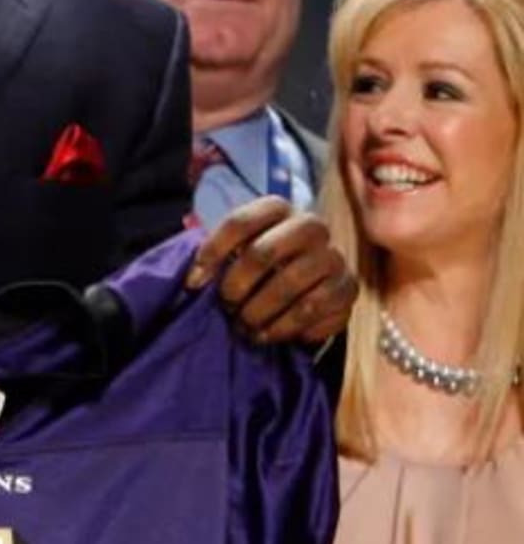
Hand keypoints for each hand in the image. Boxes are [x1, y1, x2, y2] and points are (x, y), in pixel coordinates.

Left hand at [186, 196, 354, 343]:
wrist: (311, 280)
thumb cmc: (262, 262)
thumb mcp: (237, 249)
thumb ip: (214, 256)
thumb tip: (194, 280)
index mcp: (279, 208)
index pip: (239, 222)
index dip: (212, 252)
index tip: (194, 282)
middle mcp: (312, 226)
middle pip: (264, 252)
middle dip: (237, 286)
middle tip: (227, 307)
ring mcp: (334, 257)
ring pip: (290, 287)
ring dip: (260, 313)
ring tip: (244, 327)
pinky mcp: (349, 289)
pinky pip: (314, 313)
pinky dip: (285, 329)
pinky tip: (269, 334)